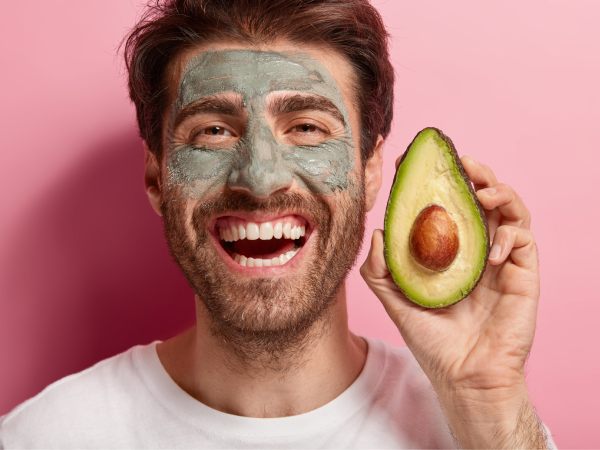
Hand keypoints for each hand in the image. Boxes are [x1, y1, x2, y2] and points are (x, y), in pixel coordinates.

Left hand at [361, 156, 544, 446]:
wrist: (462, 376)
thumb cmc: (431, 340)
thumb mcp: (396, 302)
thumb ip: (380, 270)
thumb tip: (377, 232)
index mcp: (451, 252)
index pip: (448, 206)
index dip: (438, 182)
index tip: (420, 162)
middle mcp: (478, 250)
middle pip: (483, 199)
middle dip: (477, 174)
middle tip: (462, 162)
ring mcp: (503, 260)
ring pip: (511, 210)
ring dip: (500, 193)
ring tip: (483, 191)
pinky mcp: (524, 274)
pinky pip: (524, 240)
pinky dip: (510, 235)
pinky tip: (492, 250)